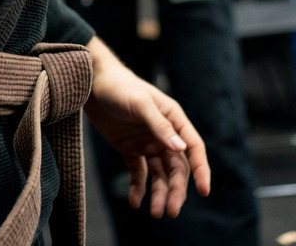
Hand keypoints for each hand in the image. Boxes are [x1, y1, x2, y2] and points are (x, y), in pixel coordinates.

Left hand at [84, 37, 210, 217]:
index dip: (201, 169)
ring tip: (153, 212)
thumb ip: (160, 125)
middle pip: (177, 167)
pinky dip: (138, 188)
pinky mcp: (130, 149)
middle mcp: (163, 133)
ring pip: (159, 174)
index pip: (193, 147)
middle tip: (171, 211)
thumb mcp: (140, 103)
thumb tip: (182, 148)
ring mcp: (147, 142)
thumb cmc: (119, 86)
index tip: (204, 191)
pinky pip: (138, 173)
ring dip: (159, 193)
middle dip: (176, 190)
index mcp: (173, 119)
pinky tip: (135, 201)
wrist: (91, 82)